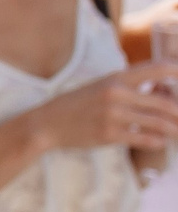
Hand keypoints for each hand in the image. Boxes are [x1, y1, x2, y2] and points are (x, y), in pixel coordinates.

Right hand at [32, 61, 177, 153]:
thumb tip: (163, 90)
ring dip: (174, 130)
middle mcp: (116, 94)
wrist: (47, 123)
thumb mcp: (101, 86)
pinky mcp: (109, 134)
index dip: (177, 72)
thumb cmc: (77, 104)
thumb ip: (129, 86)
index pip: (156, 69)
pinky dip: (157, 141)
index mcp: (116, 78)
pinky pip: (143, 138)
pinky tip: (160, 141)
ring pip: (157, 122)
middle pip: (163, 103)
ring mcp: (113, 115)